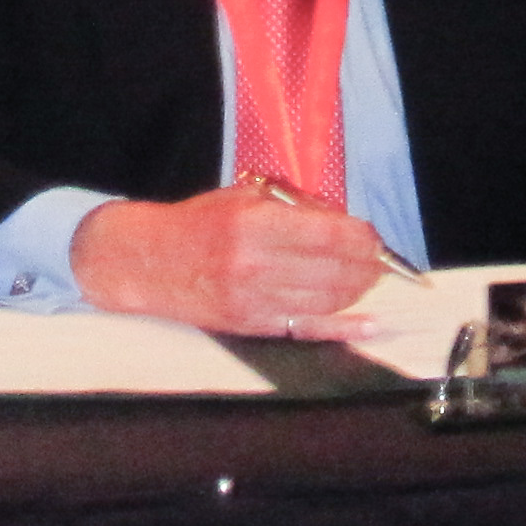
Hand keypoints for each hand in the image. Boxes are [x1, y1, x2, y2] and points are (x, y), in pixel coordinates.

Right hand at [71, 187, 389, 336]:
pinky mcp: (251, 325)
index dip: (361, 238)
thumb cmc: (197, 224)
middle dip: (367, 265)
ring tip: (370, 281)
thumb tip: (343, 225)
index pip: (328, 233)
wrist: (146, 262)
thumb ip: (292, 208)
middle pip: (333, 270)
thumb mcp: (242, 197)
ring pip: (327, 300)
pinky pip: (308, 329)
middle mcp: (255, 263)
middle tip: (379, 261)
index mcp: (253, 222)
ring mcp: (253, 299)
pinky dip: (343, 326)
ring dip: (358, 291)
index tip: (373, 237)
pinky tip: (368, 321)